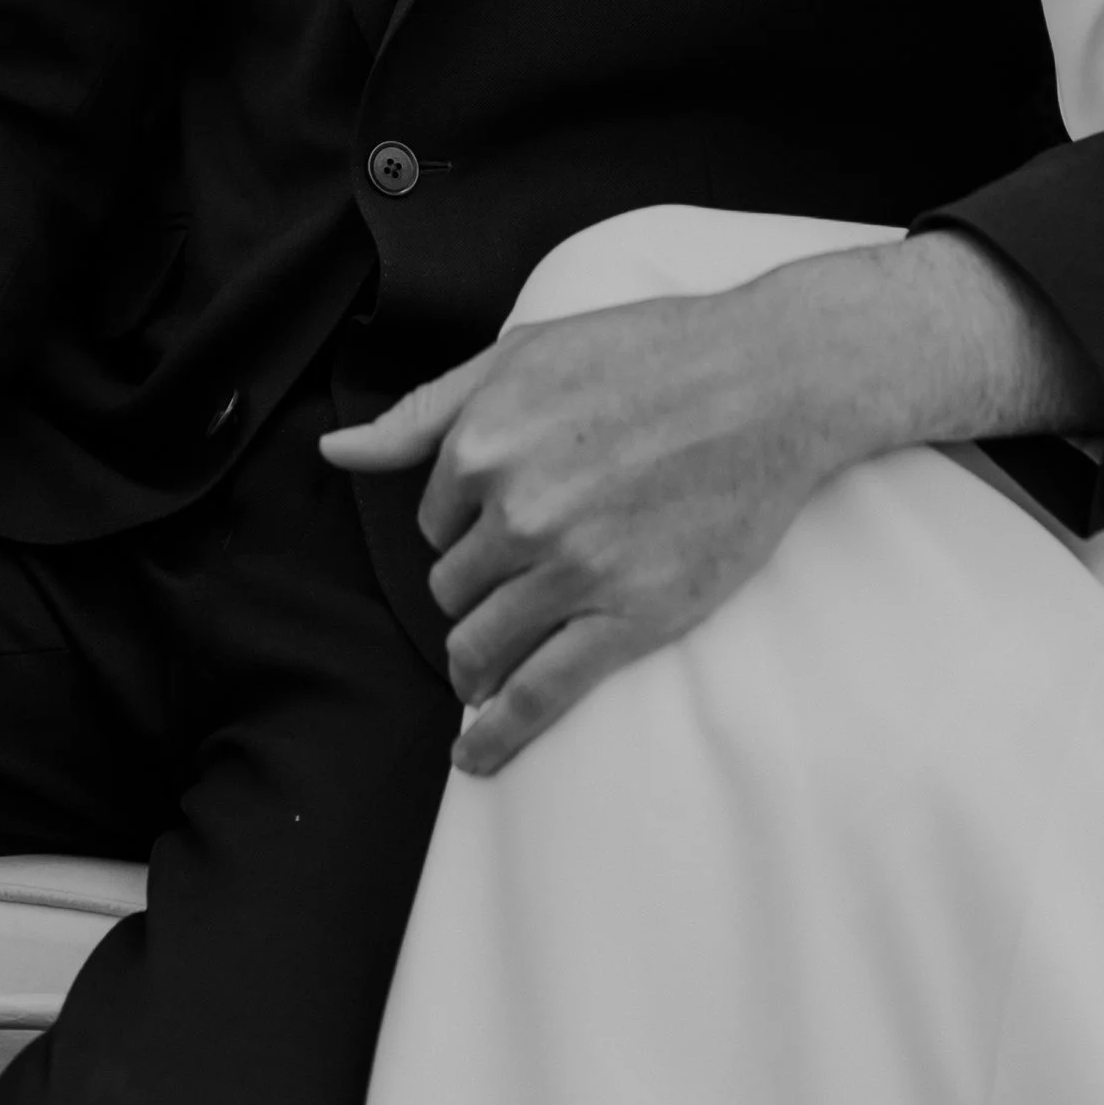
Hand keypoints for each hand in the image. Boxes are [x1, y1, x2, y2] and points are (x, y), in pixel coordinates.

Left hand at [321, 287, 848, 773]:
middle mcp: (520, 511)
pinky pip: (539, 695)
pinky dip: (498, 734)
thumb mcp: (524, 353)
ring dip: (475, 658)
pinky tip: (476, 750)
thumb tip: (334, 451)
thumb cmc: (650, 353)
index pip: (435, 519)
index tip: (510, 510)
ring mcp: (574, 571)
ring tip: (484, 665)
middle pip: (452, 586)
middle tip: (526, 566)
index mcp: (485, 443)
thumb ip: (424, 412)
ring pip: (480, 644)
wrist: (770, 381)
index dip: (466, 519)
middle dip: (476, 583)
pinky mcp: (629, 619)